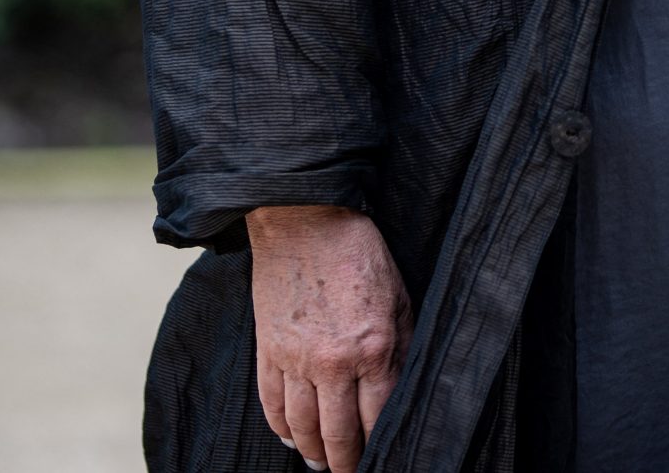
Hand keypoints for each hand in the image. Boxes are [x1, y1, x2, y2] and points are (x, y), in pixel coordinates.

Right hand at [246, 205, 412, 472]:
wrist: (305, 221)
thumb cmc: (360, 255)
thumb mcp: (400, 298)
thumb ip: (400, 347)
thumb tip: (400, 390)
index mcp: (374, 349)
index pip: (379, 419)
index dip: (381, 446)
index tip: (386, 457)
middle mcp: (333, 363)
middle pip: (338, 434)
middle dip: (347, 462)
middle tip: (352, 471)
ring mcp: (295, 360)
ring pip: (302, 428)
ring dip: (314, 453)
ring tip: (324, 463)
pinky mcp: (268, 351)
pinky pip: (271, 405)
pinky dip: (282, 429)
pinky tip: (293, 438)